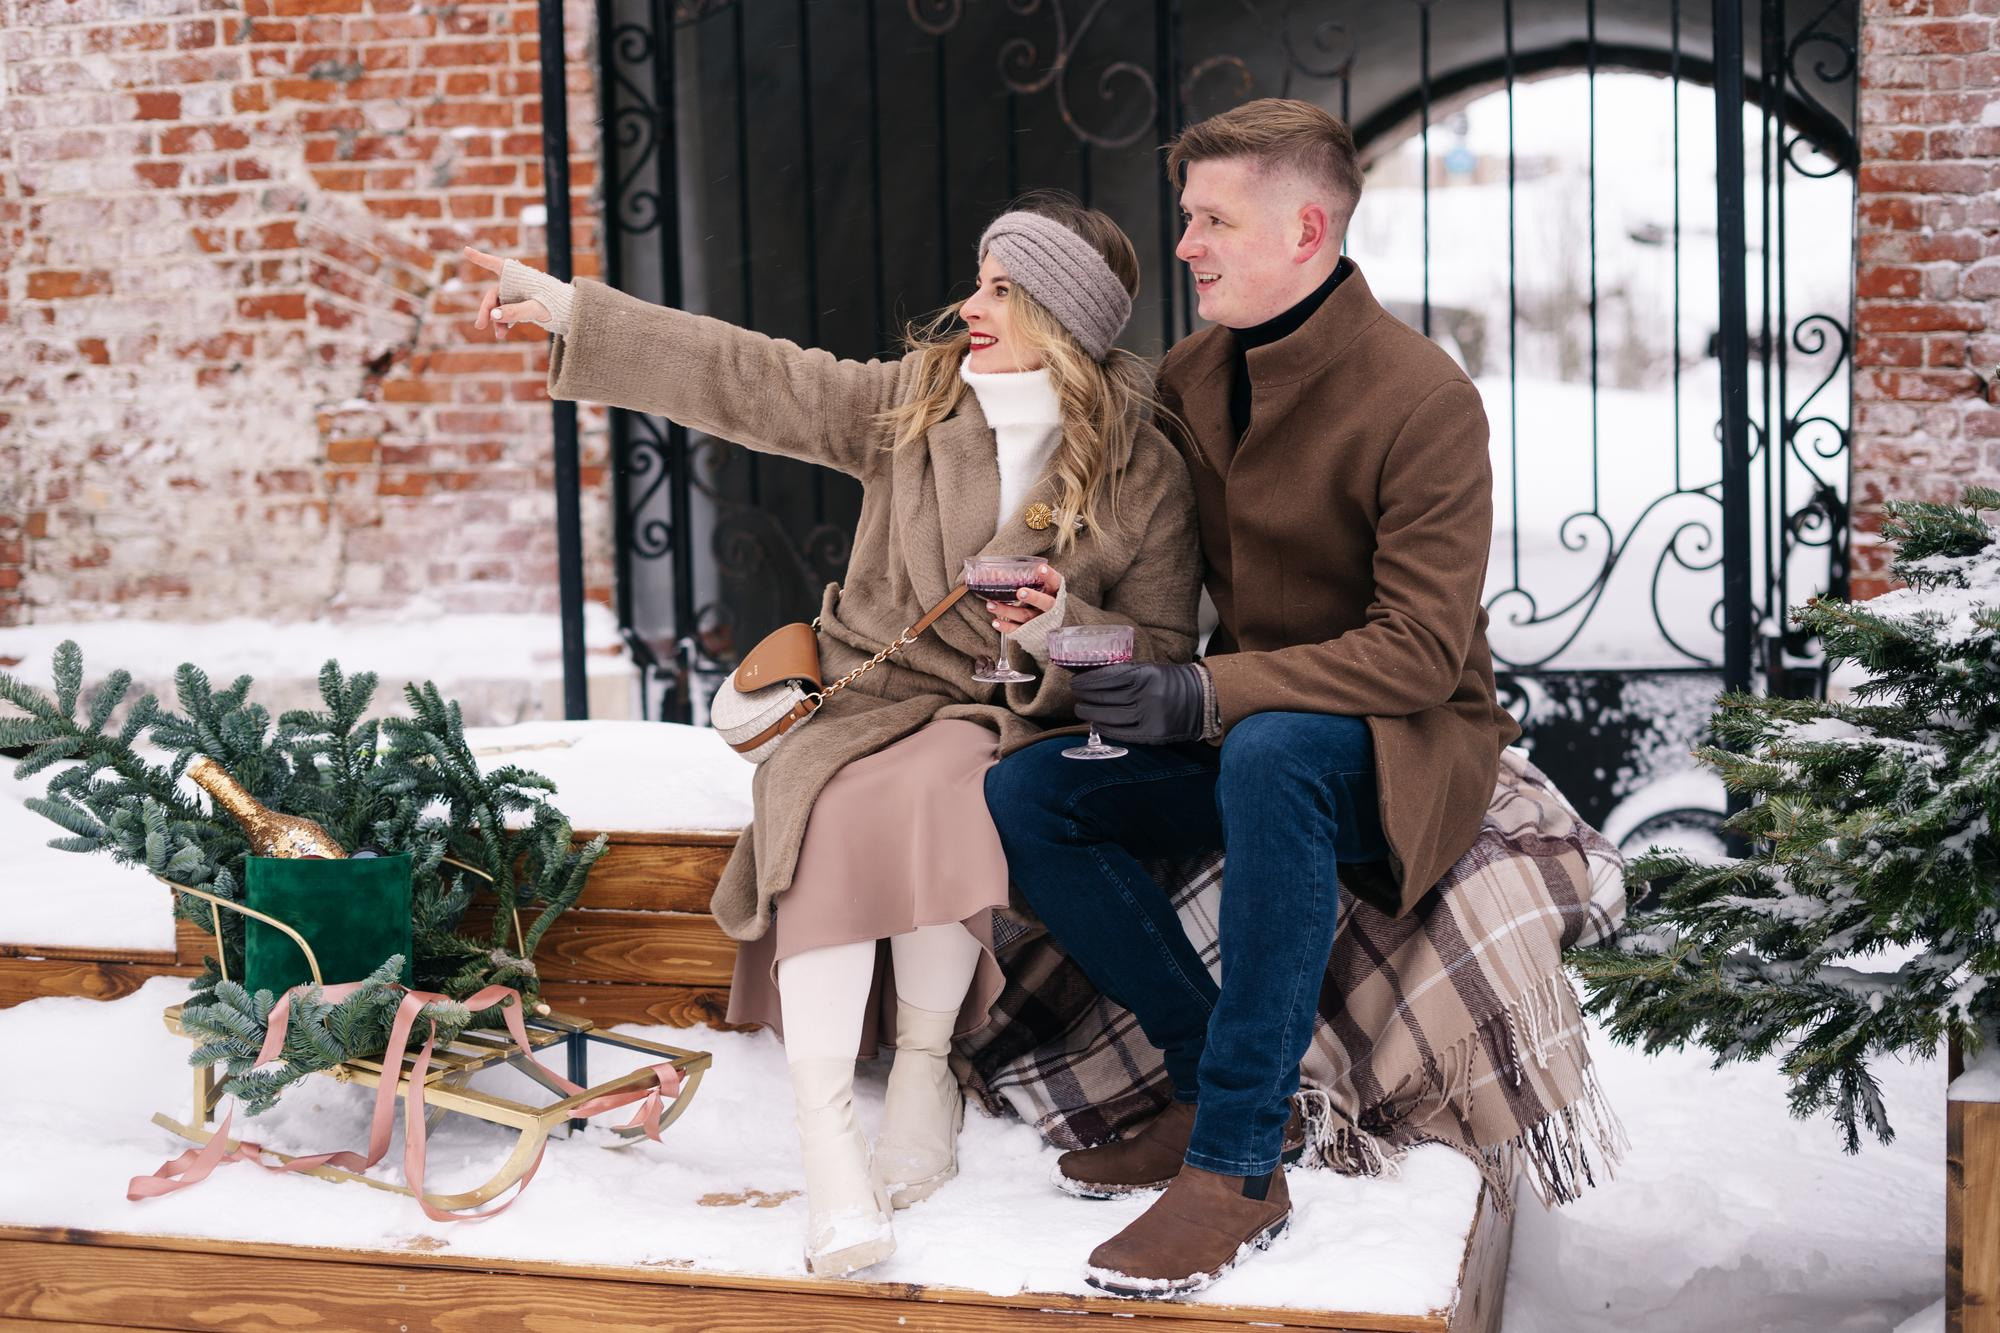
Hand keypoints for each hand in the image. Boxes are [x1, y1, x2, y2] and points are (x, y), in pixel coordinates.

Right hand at [464, 246, 549, 335]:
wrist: (569, 312)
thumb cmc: (555, 305)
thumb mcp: (536, 308)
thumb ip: (515, 311)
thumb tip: (494, 315)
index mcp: (518, 276)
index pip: (496, 265)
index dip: (480, 258)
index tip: (465, 250)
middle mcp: (515, 284)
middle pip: (493, 295)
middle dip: (486, 310)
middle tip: (479, 325)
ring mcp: (517, 296)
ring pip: (499, 307)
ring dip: (496, 320)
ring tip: (499, 336)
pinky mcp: (520, 306)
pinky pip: (507, 314)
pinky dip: (504, 323)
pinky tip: (502, 334)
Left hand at [989, 563, 1061, 634]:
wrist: (1047, 625)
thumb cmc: (1041, 598)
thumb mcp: (1043, 587)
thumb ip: (1031, 578)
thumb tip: (1001, 569)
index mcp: (1054, 593)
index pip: (1055, 582)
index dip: (1049, 576)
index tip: (1040, 568)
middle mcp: (1049, 608)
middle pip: (1044, 603)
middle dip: (1033, 598)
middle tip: (1020, 592)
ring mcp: (1039, 620)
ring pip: (1025, 615)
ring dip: (1007, 611)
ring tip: (991, 604)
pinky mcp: (1029, 631)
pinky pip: (1017, 629)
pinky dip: (1006, 626)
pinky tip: (995, 622)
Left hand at [1070, 661, 1205, 745]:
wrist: (1202, 700)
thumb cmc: (1172, 681)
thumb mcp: (1150, 669)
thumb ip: (1126, 673)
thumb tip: (1093, 677)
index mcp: (1146, 674)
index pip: (1108, 677)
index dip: (1088, 681)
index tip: (1076, 681)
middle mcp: (1147, 695)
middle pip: (1106, 698)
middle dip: (1086, 697)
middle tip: (1076, 695)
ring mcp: (1150, 716)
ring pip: (1111, 716)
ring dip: (1092, 713)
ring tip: (1082, 710)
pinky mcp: (1153, 733)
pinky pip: (1123, 733)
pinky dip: (1106, 729)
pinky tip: (1097, 724)